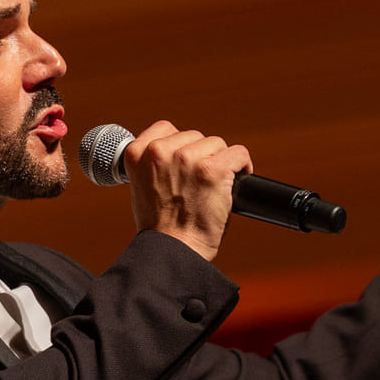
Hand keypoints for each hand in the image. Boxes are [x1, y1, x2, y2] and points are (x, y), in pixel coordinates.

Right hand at [123, 120, 252, 261]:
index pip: (166, 128)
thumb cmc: (160, 227)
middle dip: (200, 157)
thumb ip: (153, 164)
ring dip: (219, 163)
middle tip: (197, 186)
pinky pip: (237, 154)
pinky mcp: (212, 170)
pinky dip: (242, 167)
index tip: (184, 164)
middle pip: (194, 136)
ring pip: (216, 144)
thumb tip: (176, 153)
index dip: (180, 145)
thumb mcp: (141, 187)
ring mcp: (187, 159)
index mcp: (137, 153)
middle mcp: (159, 151)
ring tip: (210, 189)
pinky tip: (233, 184)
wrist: (173, 251)